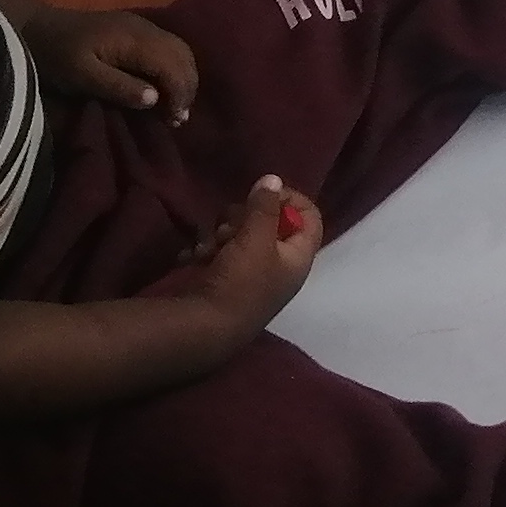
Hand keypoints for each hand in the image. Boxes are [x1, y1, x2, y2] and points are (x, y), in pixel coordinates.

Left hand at [27, 5, 201, 121]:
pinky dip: (176, 68)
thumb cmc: (55, 55)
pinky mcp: (136, 29)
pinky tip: (165, 86)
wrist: (34, 26)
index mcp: (134, 39)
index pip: (172, 66)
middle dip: (186, 88)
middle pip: (183, 56)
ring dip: (183, 78)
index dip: (179, 94)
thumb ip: (117, 86)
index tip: (173, 121)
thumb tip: (155, 99)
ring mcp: (141, 25)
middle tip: (177, 118)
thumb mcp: (81, 75)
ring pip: (180, 50)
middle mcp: (145, 28)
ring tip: (175, 106)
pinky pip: (170, 47)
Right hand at [195, 175, 323, 324]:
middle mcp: (277, 266)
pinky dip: (205, 251)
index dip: (292, 199)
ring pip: (236, 235)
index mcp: (297, 258)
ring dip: (219, 235)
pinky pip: (216, 252)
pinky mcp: (221, 280)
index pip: (310, 218)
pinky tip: (195, 258)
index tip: (266, 191)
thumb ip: (266, 207)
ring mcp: (248, 273)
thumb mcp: (258, 239)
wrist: (202, 327)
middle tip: (230, 227)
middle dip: (243, 218)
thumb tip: (274, 179)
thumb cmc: (240, 282)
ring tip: (209, 248)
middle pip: (266, 223)